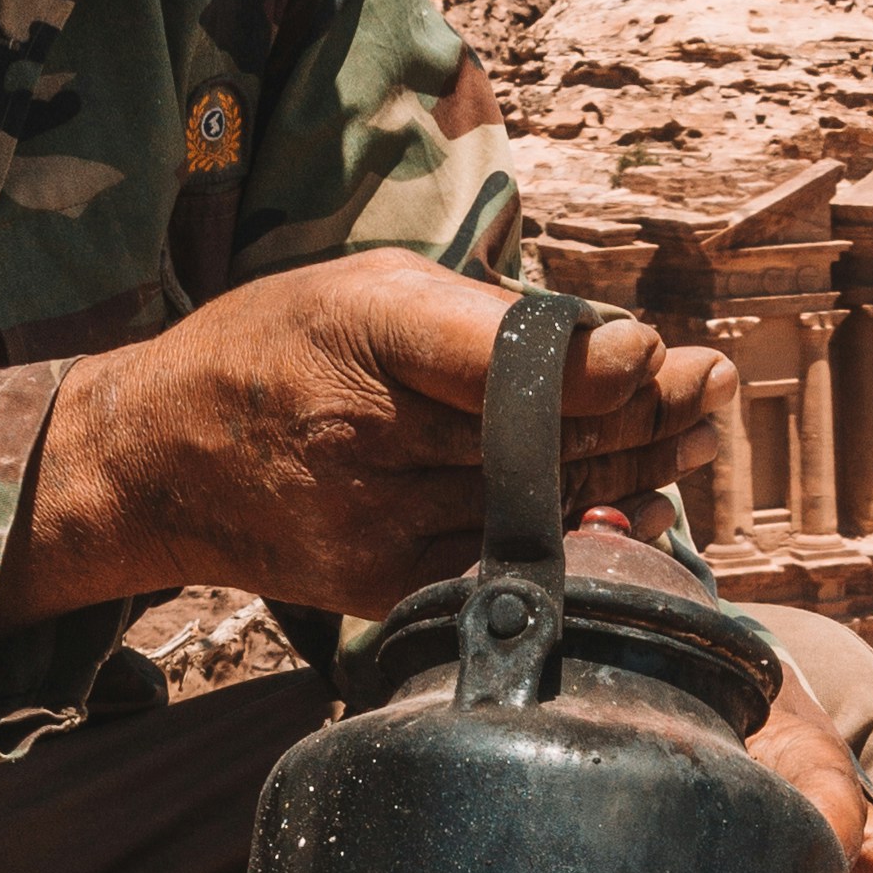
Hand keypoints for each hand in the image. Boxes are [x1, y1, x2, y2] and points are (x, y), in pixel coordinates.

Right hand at [6, 255, 729, 623]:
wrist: (161, 460)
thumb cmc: (274, 349)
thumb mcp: (362, 288)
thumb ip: (478, 315)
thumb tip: (603, 347)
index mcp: (365, 336)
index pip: (503, 361)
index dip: (593, 368)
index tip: (656, 354)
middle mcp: (373, 437)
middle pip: (542, 437)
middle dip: (643, 413)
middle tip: (710, 385)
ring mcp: (379, 524)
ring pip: (539, 503)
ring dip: (633, 471)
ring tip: (695, 434)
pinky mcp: (386, 585)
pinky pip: (507, 561)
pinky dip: (581, 533)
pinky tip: (640, 505)